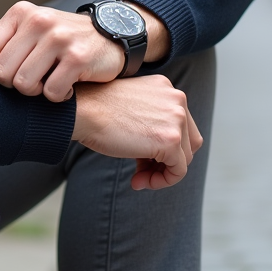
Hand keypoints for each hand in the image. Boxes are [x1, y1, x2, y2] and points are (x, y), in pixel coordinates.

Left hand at [0, 1, 122, 101]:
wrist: (111, 36)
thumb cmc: (62, 41)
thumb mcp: (32, 32)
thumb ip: (6, 46)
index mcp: (21, 13)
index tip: (13, 72)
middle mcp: (39, 20)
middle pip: (2, 74)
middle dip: (16, 86)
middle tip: (35, 80)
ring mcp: (59, 38)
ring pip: (24, 85)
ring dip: (37, 93)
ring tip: (50, 82)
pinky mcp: (78, 57)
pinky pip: (52, 93)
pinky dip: (59, 97)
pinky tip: (69, 86)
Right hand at [71, 76, 201, 189]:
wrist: (82, 110)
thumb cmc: (96, 109)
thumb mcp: (132, 106)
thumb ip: (152, 119)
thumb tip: (161, 151)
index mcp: (167, 88)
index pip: (181, 125)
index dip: (166, 146)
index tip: (142, 157)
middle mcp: (177, 99)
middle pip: (189, 142)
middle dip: (167, 161)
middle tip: (142, 170)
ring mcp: (176, 119)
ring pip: (184, 158)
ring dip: (162, 173)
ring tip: (138, 179)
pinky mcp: (170, 140)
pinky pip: (178, 171)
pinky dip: (162, 181)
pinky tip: (138, 182)